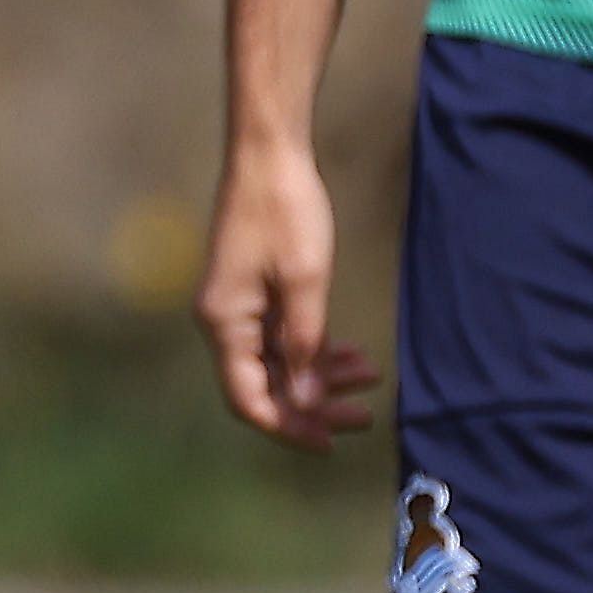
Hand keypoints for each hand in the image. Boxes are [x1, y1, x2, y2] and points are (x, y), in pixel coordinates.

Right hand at [194, 139, 382, 454]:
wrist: (269, 153)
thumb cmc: (285, 211)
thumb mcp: (305, 282)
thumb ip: (305, 346)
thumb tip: (306, 404)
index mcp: (225, 322)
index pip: (249, 399)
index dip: (289, 426)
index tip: (332, 439)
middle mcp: (224, 320)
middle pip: (265, 386)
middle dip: (313, 405)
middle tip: (363, 414)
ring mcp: (238, 305)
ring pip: (277, 362)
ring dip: (321, 376)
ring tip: (369, 374)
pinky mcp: (253, 290)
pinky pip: (281, 336)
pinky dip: (314, 348)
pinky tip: (351, 353)